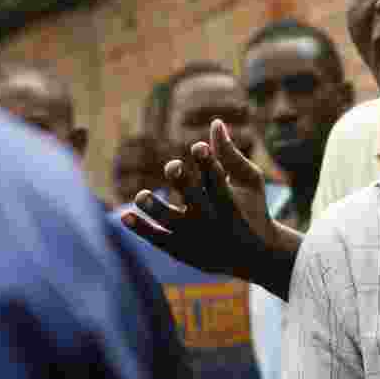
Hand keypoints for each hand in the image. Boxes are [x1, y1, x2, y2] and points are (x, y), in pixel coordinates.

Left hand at [120, 120, 295, 297]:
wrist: (254, 257)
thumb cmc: (253, 210)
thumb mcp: (250, 182)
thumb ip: (230, 154)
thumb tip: (215, 122)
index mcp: (229, 202)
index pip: (217, 180)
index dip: (207, 162)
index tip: (198, 145)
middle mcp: (211, 219)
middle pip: (194, 200)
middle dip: (183, 183)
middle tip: (173, 166)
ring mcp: (194, 236)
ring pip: (170, 221)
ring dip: (154, 208)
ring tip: (141, 196)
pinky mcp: (182, 249)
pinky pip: (158, 238)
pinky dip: (141, 228)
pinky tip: (125, 215)